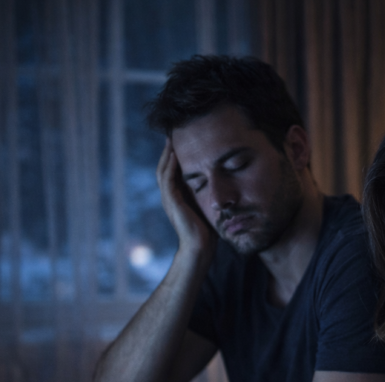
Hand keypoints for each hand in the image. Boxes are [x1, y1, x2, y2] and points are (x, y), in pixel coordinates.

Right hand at [157, 138, 216, 260]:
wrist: (201, 246)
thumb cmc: (208, 230)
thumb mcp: (208, 205)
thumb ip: (208, 193)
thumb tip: (221, 181)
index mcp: (178, 195)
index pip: (173, 170)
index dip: (176, 155)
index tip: (184, 140)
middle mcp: (170, 195)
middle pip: (165, 167)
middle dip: (169, 150)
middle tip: (173, 133)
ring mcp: (169, 198)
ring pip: (163, 170)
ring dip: (167, 154)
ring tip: (172, 139)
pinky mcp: (172, 202)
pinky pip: (167, 179)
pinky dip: (170, 166)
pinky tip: (176, 154)